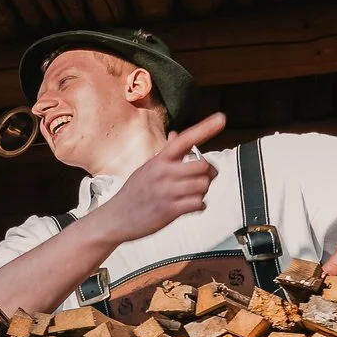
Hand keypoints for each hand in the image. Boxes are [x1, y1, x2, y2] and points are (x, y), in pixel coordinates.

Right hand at [89, 113, 227, 242]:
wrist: (115, 218)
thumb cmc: (133, 193)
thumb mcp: (146, 168)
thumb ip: (165, 153)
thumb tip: (176, 135)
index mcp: (158, 160)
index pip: (185, 139)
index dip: (205, 128)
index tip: (221, 118)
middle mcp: (163, 173)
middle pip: (203, 166)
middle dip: (208, 174)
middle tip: (201, 180)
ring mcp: (167, 192)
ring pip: (203, 185)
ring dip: (202, 191)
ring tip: (191, 195)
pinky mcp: (170, 210)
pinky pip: (198, 203)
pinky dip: (198, 206)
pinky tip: (189, 206)